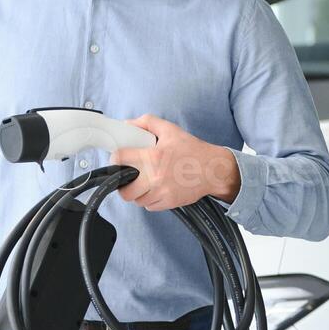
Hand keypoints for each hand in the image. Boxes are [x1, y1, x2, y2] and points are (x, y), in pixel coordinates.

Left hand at [109, 114, 241, 211]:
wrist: (213, 170)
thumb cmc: (192, 150)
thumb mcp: (170, 130)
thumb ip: (147, 123)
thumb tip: (127, 125)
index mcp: (153, 156)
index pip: (120, 159)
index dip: (115, 159)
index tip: (118, 160)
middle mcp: (155, 176)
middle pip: (124, 190)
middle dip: (123, 184)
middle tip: (128, 178)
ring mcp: (162, 192)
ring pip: (136, 200)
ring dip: (137, 193)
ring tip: (143, 184)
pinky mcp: (169, 202)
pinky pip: (149, 206)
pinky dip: (149, 200)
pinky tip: (155, 190)